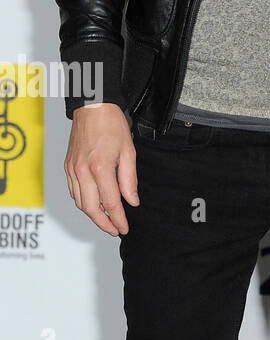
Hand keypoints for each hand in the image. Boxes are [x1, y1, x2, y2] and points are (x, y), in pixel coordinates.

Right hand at [65, 103, 137, 235]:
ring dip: (93, 215)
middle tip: (115, 230)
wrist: (93, 108)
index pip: (110, 203)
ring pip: (80, 202)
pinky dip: (83, 202)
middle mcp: (83, 172)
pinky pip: (74, 192)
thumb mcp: (129, 151)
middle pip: (91, 208)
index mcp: (100, 169)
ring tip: (106, 220)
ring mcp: (72, 170)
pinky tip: (93, 204)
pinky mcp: (68, 167)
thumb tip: (132, 201)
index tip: (124, 227)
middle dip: (104, 223)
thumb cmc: (112, 125)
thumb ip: (129, 179)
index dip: (118, 218)